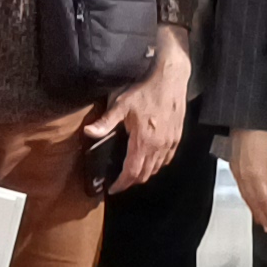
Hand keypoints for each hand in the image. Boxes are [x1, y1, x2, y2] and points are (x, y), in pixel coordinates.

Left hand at [102, 36, 192, 192]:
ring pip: (157, 168)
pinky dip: (158, 164)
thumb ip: (106, 122)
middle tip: (121, 183)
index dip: (122, 184)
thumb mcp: (121, 104)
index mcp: (143, 140)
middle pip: (145, 174)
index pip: (132, 172)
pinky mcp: (177, 136)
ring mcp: (170, 142)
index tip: (114, 189)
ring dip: (145, 174)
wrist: (171, 78)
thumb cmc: (146, 89)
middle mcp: (159, 145)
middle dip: (132, 181)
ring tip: (133, 173)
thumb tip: (88, 132)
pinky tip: (152, 160)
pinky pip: (167, 158)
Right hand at [230, 127, 266, 234]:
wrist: (245, 123)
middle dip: (262, 216)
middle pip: (254, 202)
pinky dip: (247, 201)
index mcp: (258, 176)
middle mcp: (245, 179)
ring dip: (254, 211)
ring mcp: (238, 175)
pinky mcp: (234, 171)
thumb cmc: (264, 137)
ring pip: (246, 198)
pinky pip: (241, 191)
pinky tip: (252, 204)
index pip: (265, 200)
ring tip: (260, 221)